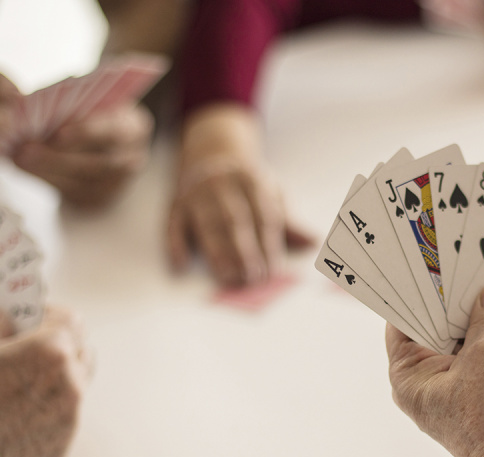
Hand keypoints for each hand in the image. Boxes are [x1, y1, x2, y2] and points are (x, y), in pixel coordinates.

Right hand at [0, 307, 89, 456]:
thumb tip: (0, 319)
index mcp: (52, 352)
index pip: (70, 319)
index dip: (48, 314)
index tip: (31, 317)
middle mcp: (70, 384)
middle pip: (80, 351)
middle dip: (58, 344)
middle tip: (26, 347)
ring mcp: (70, 418)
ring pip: (74, 386)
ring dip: (55, 378)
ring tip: (18, 382)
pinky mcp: (62, 445)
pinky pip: (63, 417)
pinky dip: (48, 409)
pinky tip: (17, 413)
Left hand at [12, 103, 152, 208]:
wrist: (105, 137)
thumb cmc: (92, 111)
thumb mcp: (89, 101)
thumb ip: (69, 102)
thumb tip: (29, 104)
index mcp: (135, 128)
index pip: (114, 132)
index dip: (86, 132)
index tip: (56, 132)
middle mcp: (132, 159)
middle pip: (96, 164)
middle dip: (57, 157)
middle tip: (24, 148)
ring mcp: (118, 184)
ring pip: (81, 182)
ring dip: (46, 170)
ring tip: (18, 158)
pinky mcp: (99, 199)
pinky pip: (71, 193)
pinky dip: (45, 179)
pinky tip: (24, 168)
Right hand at [168, 105, 312, 287]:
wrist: (209, 151)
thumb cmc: (246, 183)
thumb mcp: (270, 192)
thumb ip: (287, 220)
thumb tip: (311, 242)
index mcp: (251, 180)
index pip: (262, 215)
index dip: (268, 244)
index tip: (273, 270)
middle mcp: (222, 184)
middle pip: (235, 220)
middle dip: (245, 250)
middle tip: (252, 278)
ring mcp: (196, 192)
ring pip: (207, 224)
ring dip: (217, 253)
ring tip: (228, 278)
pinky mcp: (175, 202)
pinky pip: (173, 223)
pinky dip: (175, 244)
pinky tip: (180, 264)